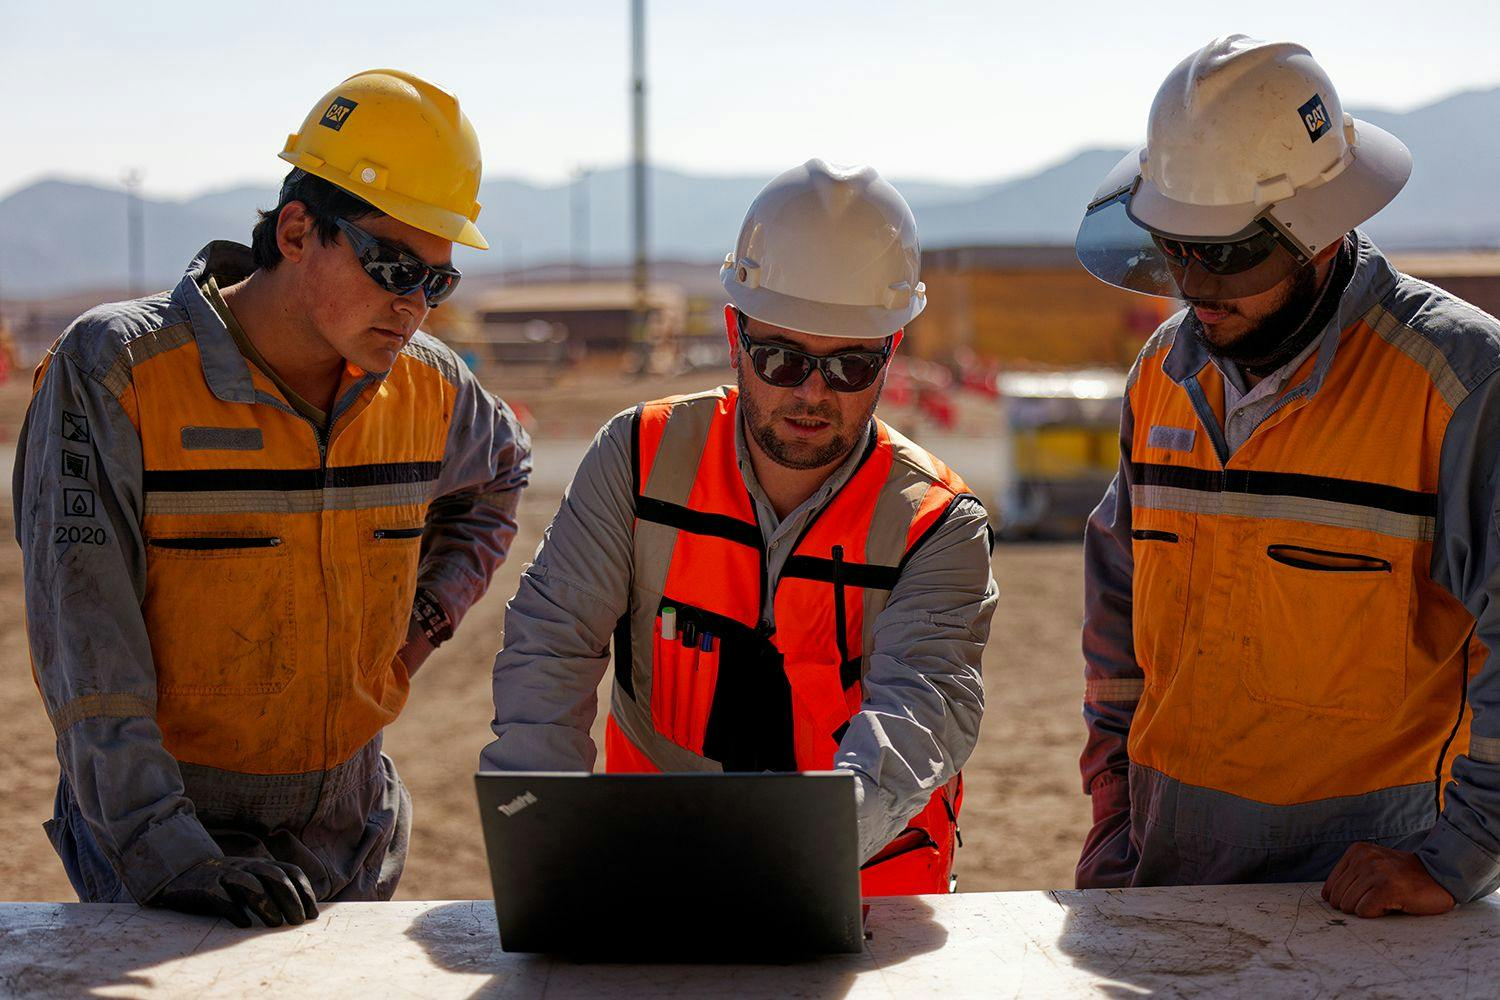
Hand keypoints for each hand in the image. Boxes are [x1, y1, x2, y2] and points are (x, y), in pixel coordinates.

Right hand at [151, 856, 319, 927]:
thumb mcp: (253, 881)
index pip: (291, 872)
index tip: (313, 914)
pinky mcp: (204, 887)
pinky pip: (221, 896)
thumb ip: (274, 890)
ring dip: (267, 904)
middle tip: (298, 922)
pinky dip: (234, 910)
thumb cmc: (226, 883)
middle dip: (291, 899)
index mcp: (261, 865)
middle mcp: (247, 866)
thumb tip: (304, 911)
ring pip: (251, 884)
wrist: (183, 874)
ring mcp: (225, 874)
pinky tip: (243, 924)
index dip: (304, 891)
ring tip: (276, 924)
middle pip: (275, 877)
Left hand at [1321, 842, 1454, 917]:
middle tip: (1379, 898)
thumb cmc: (1404, 877)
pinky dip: (1377, 914)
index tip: (1366, 897)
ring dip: (1368, 909)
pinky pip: (1364, 911)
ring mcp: (1375, 872)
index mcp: (1356, 851)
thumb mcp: (1372, 866)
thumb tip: (1326, 897)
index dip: (1345, 900)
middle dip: (1356, 906)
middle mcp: (1364, 858)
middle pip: (1338, 899)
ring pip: (1350, 906)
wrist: (1440, 876)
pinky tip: (1393, 904)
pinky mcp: (1387, 888)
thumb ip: (1350, 876)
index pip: (1331, 887)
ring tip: (1388, 898)